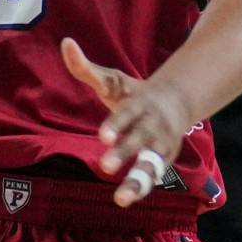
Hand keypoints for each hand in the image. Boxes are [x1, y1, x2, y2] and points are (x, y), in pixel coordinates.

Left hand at [62, 37, 194, 206]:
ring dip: (138, 182)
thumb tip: (65, 42)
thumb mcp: (111, 78)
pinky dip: (143, 188)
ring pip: (152, 165)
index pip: (126, 115)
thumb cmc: (134, 92)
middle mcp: (153, 126)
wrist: (176, 102)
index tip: (103, 138)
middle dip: (125, 155)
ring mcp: (161, 145)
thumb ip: (85, 67)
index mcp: (140, 104)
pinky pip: (155, 176)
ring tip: (121, 199)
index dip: (116, 125)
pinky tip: (127, 199)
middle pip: (140, 142)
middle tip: (105, 168)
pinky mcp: (164, 160)